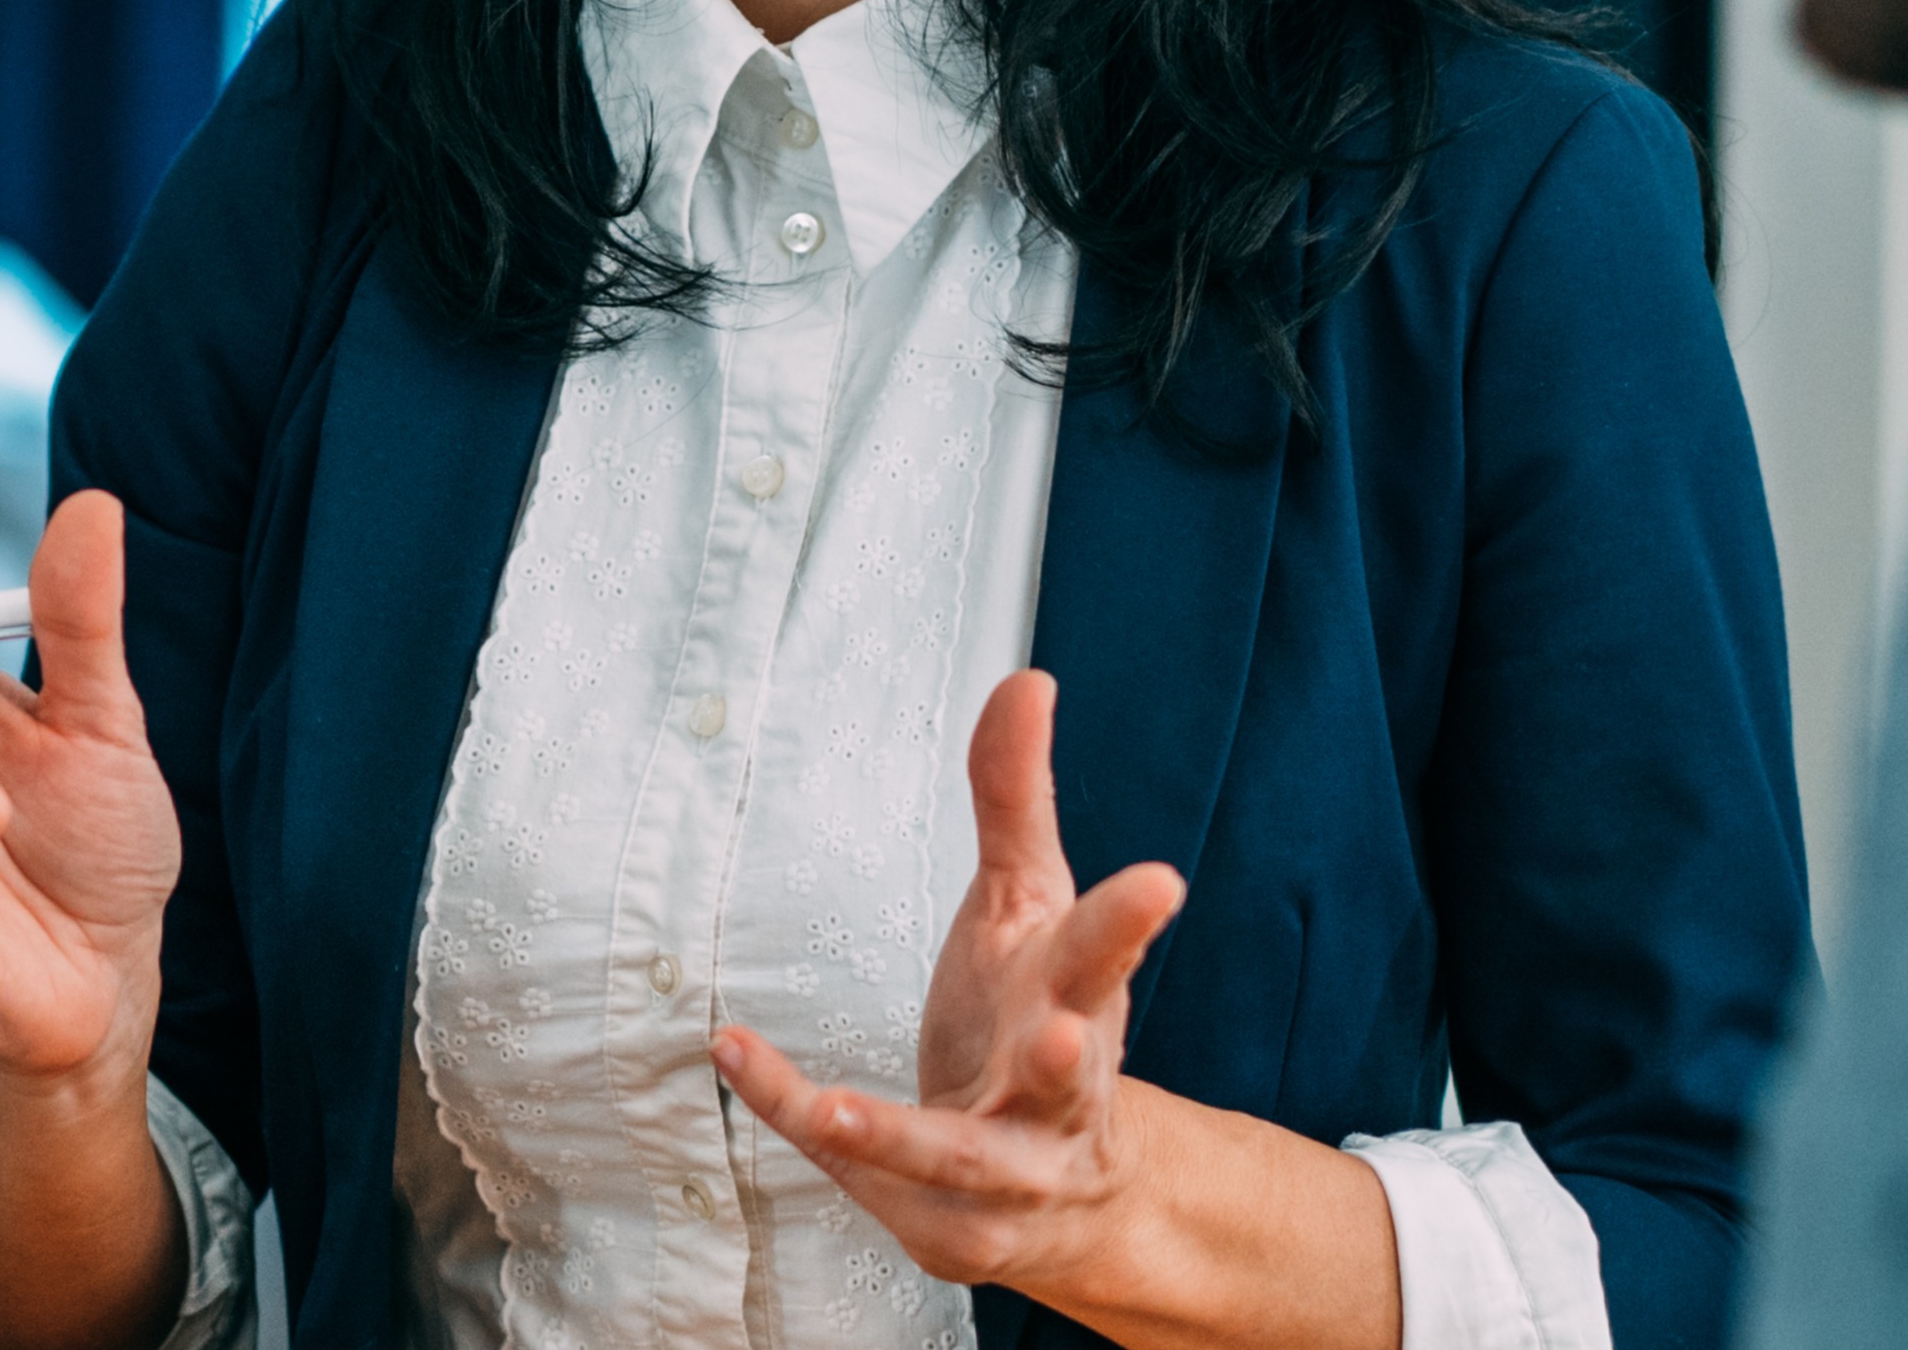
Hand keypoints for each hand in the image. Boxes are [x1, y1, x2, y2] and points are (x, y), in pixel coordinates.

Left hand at [717, 668, 1186, 1286]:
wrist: (1061, 1190)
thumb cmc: (1035, 1017)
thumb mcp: (1026, 905)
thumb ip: (1015, 798)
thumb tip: (1026, 679)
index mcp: (1080, 999)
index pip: (1111, 954)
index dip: (1131, 920)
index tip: (1161, 882)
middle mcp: (1060, 1096)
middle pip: (1072, 1076)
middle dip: (1071, 1060)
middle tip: (1071, 1032)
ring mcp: (1012, 1172)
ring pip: (965, 1164)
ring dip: (904, 1138)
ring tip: (837, 1107)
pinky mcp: (951, 1228)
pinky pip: (869, 1182)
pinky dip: (809, 1129)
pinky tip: (747, 1069)